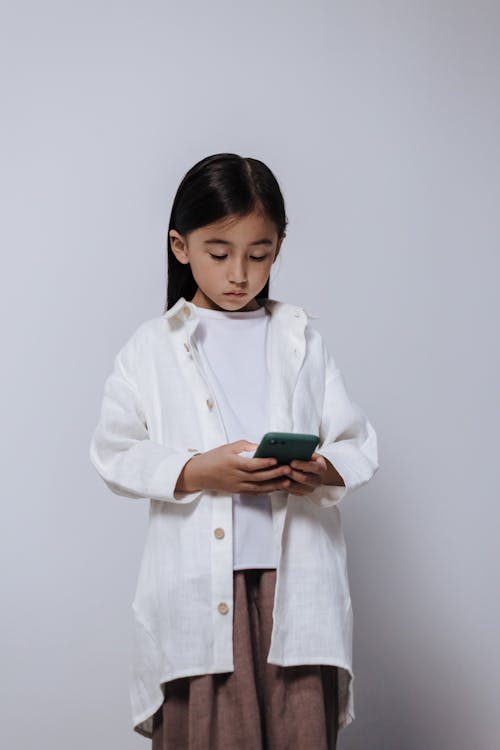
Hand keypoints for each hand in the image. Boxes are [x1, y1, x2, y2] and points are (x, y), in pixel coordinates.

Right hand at [177, 440, 293, 495]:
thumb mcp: (227, 447)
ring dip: (274, 485)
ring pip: (258, 487)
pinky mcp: (237, 491)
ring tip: (287, 481)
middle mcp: (235, 476)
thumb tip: (260, 446)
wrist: (198, 474)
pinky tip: (275, 487)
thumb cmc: (213, 458)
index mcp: (232, 463)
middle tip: (287, 469)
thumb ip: (244, 445)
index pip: (251, 464)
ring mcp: (236, 486)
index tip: (276, 459)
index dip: (264, 463)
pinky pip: (254, 492)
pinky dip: (266, 490)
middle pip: (258, 477)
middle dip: (274, 474)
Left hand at [282, 452, 328, 495]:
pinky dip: (284, 486)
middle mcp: (317, 480)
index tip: (292, 462)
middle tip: (283, 469)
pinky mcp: (302, 493)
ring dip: (287, 481)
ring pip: (298, 487)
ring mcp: (310, 488)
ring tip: (278, 475)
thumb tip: (292, 449)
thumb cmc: (310, 460)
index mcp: (321, 469)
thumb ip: (304, 453)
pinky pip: (292, 492)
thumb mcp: (311, 454)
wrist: (314, 471)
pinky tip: (277, 481)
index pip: (315, 468)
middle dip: (293, 474)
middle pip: (305, 479)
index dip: (303, 465)